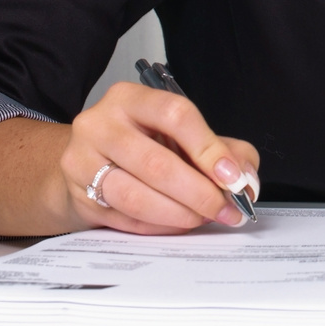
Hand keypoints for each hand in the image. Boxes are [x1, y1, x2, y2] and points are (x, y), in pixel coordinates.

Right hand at [57, 82, 260, 234]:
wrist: (84, 161)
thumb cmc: (140, 143)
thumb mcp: (179, 134)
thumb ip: (221, 148)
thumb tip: (245, 177)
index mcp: (129, 98)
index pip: (175, 115)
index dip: (209, 149)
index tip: (233, 177)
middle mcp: (100, 125)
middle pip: (156, 163)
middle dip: (200, 193)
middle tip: (226, 209)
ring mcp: (82, 162)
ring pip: (137, 197)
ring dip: (180, 214)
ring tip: (205, 218)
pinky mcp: (78, 197)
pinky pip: (126, 220)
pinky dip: (160, 227)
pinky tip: (179, 224)